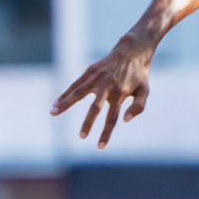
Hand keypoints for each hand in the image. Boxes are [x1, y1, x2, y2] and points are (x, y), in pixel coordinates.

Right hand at [50, 34, 152, 148]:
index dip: (106, 133)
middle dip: (88, 123)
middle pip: (95, 107)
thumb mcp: (145, 91)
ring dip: (66, 103)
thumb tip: (125, 120)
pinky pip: (76, 84)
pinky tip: (56, 103)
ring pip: (79, 92)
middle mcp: (108, 85)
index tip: (100, 147)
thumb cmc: (138, 75)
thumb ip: (138, 107)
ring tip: (53, 113)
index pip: (112, 117)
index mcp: (121, 93)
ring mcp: (97, 77)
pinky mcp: (91, 71)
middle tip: (81, 137)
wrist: (131, 52)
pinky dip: (65, 93)